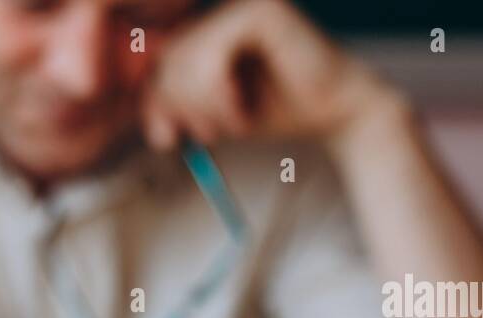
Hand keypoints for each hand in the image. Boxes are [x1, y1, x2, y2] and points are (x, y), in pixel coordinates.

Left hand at [142, 0, 398, 150]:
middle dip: (176, 108)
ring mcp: (241, 4)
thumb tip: (149, 121)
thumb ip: (174, 107)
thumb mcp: (209, 113)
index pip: (156, 60)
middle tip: (205, 137)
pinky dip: (219, 96)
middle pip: (165, 58)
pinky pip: (213, 56)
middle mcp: (220, 6)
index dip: (154, 102)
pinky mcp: (261, 12)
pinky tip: (241, 113)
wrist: (333, 112)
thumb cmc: (273, 110)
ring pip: (185, 58)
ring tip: (229, 125)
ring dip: (200, 107)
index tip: (166, 139)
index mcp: (206, 25)